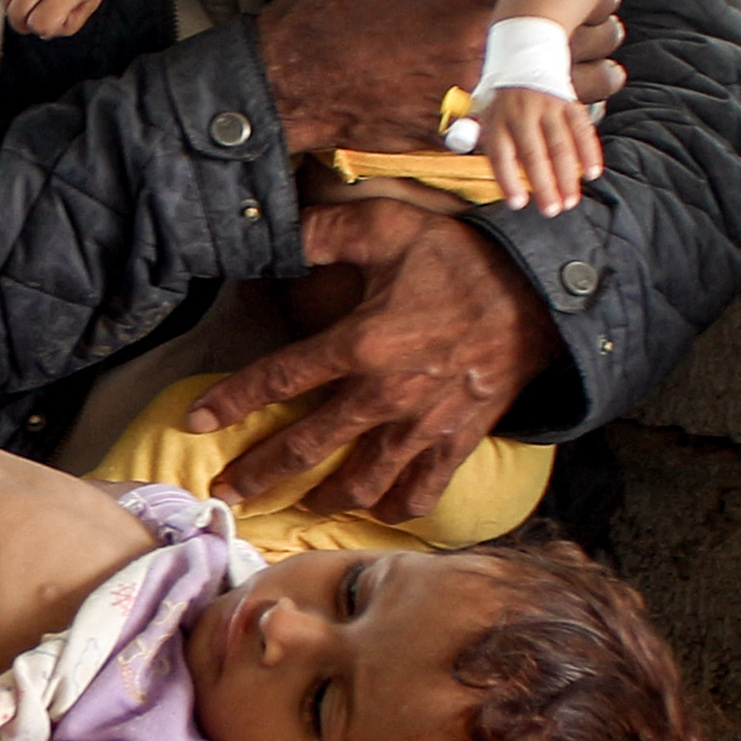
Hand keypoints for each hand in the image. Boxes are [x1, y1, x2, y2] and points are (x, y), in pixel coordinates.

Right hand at [0, 0, 124, 38]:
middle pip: (15, 14)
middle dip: (24, 24)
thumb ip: (67, 25)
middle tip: (35, 21)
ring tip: (31, 4)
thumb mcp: (90, 5)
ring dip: (15, 7)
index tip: (52, 23)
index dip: (45, 29)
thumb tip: (43, 30)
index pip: (38, 24)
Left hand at [187, 198, 557, 517]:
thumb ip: (326, 231)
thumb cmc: (463, 257)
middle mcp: (385, 394)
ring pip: (360, 481)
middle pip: (307, 446)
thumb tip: (275, 231)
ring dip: (320, 499)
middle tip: (224, 494)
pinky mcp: (459, 441)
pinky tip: (374, 514)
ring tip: (292, 509)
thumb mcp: (389, 227)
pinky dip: (395, 510)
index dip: (232, 402)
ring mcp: (423, 425)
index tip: (195, 422)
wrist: (546, 293)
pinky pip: (422, 490)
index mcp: (361, 343)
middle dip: (259, 473)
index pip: (279, 379)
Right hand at [257, 0, 622, 155]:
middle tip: (609, 26)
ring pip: (564, 92)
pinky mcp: (463, 134)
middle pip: (578, 43)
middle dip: (601, 32)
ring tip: (605, 72)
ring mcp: (476, 94)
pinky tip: (563, 111)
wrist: (292, 73)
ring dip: (592, 81)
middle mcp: (486, 44)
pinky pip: (528, 128)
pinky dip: (551, 122)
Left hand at [479, 88, 601, 213]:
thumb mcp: (483, 115)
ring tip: (570, 201)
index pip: (500, 153)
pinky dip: (589, 152)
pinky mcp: (570, 104)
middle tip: (551, 210)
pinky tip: (592, 173)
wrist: (526, 59)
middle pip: (534, 153)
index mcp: (497, 119)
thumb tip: (477, 162)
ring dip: (567, 176)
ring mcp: (548, 107)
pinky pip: (582, 130)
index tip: (518, 204)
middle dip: (544, 185)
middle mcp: (522, 113)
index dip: (508, 179)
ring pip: (560, 145)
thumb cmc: (503, 102)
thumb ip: (478, 139)